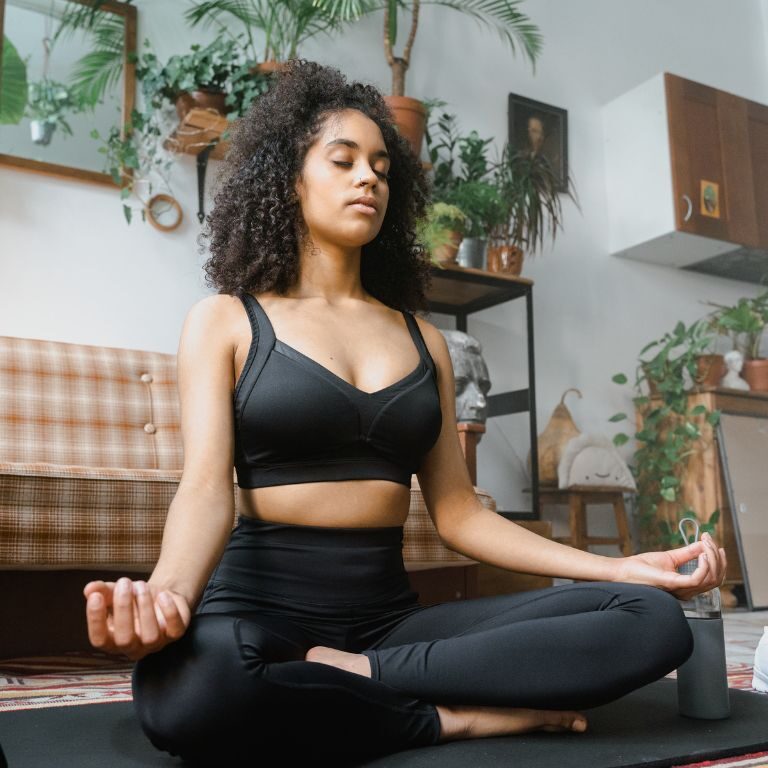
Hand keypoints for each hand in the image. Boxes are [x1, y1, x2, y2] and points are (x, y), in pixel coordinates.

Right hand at [83, 577, 190, 660]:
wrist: (161, 595)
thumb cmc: (133, 599)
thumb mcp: (115, 593)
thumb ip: (101, 592)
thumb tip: (89, 589)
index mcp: (113, 641)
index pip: (99, 640)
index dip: (95, 621)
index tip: (95, 597)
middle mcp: (134, 647)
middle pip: (125, 639)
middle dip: (123, 608)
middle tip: (124, 583)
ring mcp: (156, 643)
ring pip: (150, 636)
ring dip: (144, 607)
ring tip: (141, 585)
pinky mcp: (175, 633)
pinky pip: (175, 630)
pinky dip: (169, 612)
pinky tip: (163, 596)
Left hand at [612, 532, 726, 600]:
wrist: (624, 571)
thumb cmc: (642, 567)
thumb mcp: (670, 557)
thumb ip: (688, 553)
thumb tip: (703, 544)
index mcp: (687, 585)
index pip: (713, 577)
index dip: (718, 560)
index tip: (712, 541)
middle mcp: (687, 591)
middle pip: (716, 579)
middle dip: (718, 559)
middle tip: (711, 541)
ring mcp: (681, 589)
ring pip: (710, 579)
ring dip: (712, 559)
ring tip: (706, 544)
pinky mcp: (673, 584)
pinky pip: (697, 579)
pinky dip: (704, 566)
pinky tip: (702, 555)